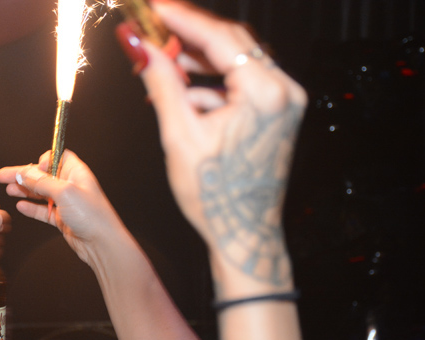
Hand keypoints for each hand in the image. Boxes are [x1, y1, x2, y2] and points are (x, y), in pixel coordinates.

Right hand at [0, 150, 125, 267]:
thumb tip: (24, 173)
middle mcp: (71, 186)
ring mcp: (66, 203)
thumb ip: (41, 182)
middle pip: (43, 175)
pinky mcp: (63, 218)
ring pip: (41, 193)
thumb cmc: (93, 216)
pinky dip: (32, 208)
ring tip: (9, 189)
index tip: (33, 168)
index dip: (43, 160)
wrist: (102, 244)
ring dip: (24, 190)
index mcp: (76, 173)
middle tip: (5, 175)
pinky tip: (21, 206)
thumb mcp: (64, 192)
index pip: (57, 157)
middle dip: (24, 175)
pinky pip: (43, 210)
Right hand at [118, 0, 305, 286]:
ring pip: (236, 62)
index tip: (152, 8)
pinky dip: (213, 85)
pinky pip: (243, 84)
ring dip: (199, 62)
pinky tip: (185, 99)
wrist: (242, 233)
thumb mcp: (180, 134)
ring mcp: (285, 102)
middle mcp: (284, 91)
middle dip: (188, 38)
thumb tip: (139, 46)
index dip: (180, 18)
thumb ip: (161, 81)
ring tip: (163, 67)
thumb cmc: (216, 196)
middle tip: (152, 32)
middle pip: (231, 43)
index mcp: (266, 94)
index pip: (219, 36)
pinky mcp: (278, 113)